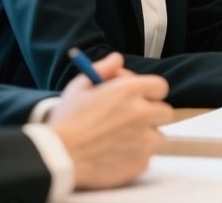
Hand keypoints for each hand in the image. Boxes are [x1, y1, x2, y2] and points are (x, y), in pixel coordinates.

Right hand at [47, 53, 170, 189]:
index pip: (160, 87)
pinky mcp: (140, 162)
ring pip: (157, 137)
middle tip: (129, 121)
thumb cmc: (66, 120)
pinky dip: (135, 158)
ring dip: (144, 138)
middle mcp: (143, 112)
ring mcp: (144, 139)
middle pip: (164, 112)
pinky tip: (115, 156)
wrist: (56, 157)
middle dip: (150, 116)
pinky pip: (147, 158)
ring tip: (120, 141)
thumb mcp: (79, 87)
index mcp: (131, 90)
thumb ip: (103, 69)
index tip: (138, 99)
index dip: (149, 93)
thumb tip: (117, 59)